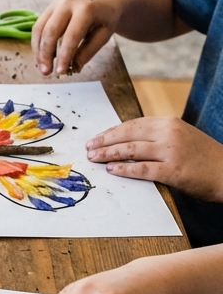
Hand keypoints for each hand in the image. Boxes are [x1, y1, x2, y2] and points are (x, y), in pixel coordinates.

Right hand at [32, 0, 124, 75]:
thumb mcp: (104, 35)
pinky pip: (38, 27)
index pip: (71, 36)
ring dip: (38, 51)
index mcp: (85, 9)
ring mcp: (55, 5)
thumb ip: (88, 51)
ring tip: (43, 67)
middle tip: (46, 72)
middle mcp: (67, 4)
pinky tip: (42, 56)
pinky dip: (38, 44)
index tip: (60, 71)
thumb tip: (73, 68)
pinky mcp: (48, 9)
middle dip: (46, 54)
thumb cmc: (105, 18)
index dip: (64, 55)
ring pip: (40, 29)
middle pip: (50, 31)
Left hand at [86, 117, 222, 202]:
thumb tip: (127, 141)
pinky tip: (112, 169)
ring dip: (108, 154)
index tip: (97, 137)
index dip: (111, 132)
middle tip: (89, 148)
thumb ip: (157, 135)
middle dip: (104, 141)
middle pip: (127, 135)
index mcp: (169, 123)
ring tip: (94, 158)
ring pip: (130, 150)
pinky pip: (142, 169)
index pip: (132, 124)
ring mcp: (171, 152)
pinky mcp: (173, 171)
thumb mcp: (181, 136)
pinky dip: (124, 169)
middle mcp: (168, 133)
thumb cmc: (204, 157)